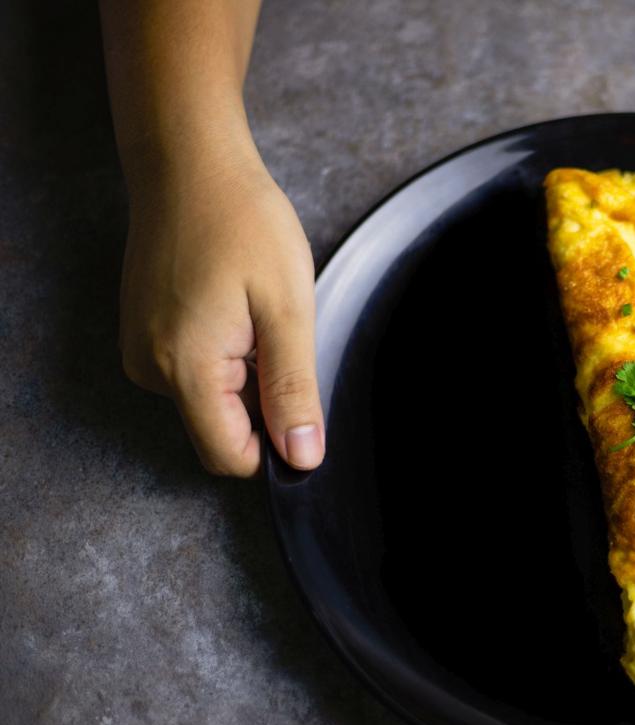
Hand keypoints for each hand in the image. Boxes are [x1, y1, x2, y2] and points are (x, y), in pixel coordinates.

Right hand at [118, 139, 324, 476]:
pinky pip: (193, 371)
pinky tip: (233, 305)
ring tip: (252, 311)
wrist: (190, 164)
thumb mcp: (287, 309)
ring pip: (211, 400)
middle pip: (221, 429)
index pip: (229, 456)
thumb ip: (292, 390)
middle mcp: (150, 370)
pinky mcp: (143, 334)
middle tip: (275, 333)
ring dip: (245, 372)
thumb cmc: (244, 223)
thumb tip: (301, 457)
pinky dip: (225, 354)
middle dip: (261, 400)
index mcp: (184, 369)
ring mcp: (141, 351)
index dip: (274, 445)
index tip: (298, 398)